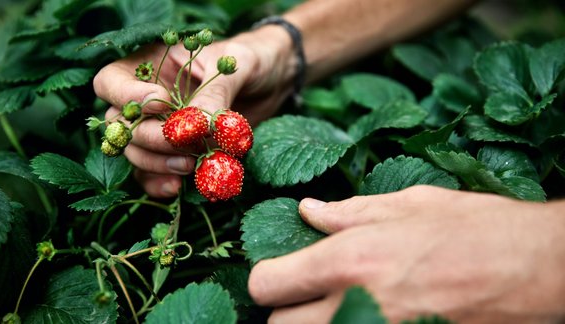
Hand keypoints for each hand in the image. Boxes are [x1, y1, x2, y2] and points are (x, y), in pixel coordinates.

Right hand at [93, 26, 294, 196]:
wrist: (273, 81)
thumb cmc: (252, 60)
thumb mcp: (236, 65)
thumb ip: (215, 92)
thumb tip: (197, 126)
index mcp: (150, 64)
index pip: (111, 82)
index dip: (128, 97)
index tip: (163, 103)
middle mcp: (146, 97)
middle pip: (120, 125)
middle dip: (150, 138)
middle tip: (184, 145)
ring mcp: (158, 127)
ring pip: (133, 153)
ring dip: (156, 163)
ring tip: (189, 165)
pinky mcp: (175, 152)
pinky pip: (152, 173)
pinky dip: (159, 183)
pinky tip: (178, 187)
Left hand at [248, 185, 564, 322]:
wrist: (540, 268)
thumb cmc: (479, 229)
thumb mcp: (411, 204)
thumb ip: (349, 213)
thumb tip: (308, 211)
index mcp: (350, 261)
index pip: (268, 284)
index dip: (268, 279)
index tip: (282, 274)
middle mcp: (357, 306)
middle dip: (287, 312)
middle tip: (307, 296)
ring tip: (338, 303)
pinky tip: (371, 313)